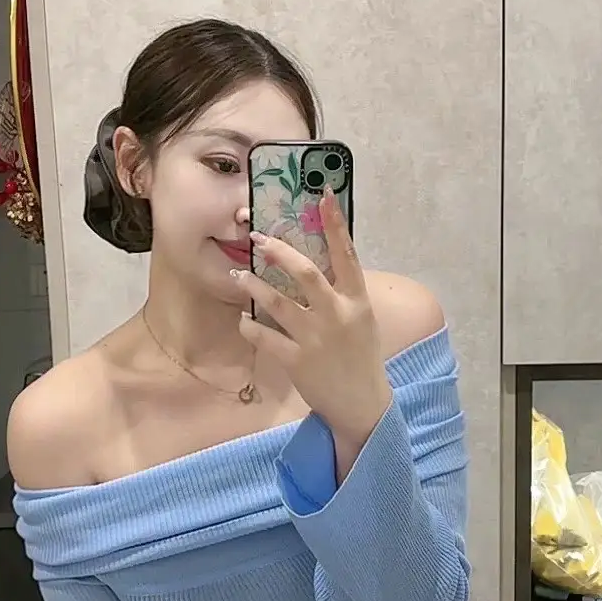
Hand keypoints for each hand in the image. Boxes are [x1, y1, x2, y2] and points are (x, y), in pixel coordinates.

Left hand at [235, 189, 391, 470]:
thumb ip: (343, 293)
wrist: (361, 404)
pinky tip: (242, 319)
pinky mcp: (298, 361)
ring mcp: (317, 339)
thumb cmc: (360, 358)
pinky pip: (265, 337)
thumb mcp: (362, 320)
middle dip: (279, 252)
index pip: (347, 254)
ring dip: (254, 286)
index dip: (335, 224)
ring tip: (239, 275)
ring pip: (278, 303)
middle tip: (257, 238)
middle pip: (306, 273)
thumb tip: (318, 263)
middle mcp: (338, 315)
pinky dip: (249, 326)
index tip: (323, 195)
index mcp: (358, 301)